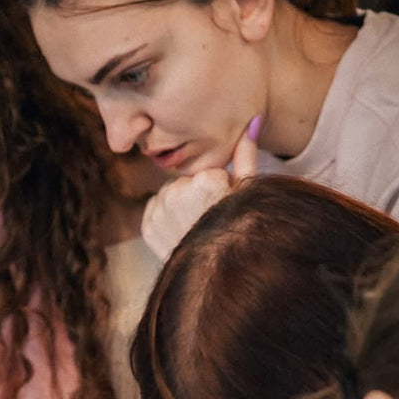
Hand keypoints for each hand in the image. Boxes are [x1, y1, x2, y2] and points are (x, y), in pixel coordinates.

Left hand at [141, 116, 259, 260]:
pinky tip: (180, 232)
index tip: (223, 207)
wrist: (215, 277)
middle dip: (197, 194)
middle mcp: (178, 193)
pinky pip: (155, 208)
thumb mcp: (247, 193)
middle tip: (209, 219)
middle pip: (187, 181)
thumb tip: (251, 120)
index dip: (219, 188)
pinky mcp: (147, 227)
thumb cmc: (238, 234)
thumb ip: (246, 156)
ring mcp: (160, 212)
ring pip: (170, 194)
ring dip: (180, 206)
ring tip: (195, 227)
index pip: (208, 172)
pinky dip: (164, 217)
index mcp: (205, 181)